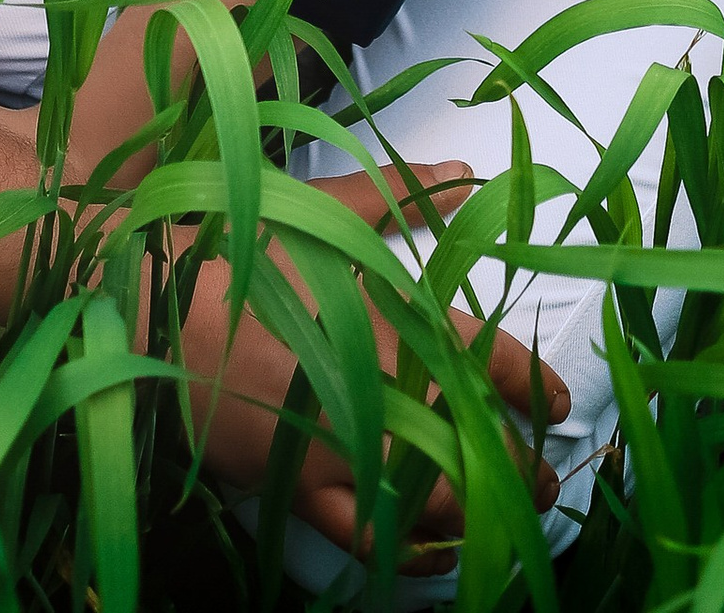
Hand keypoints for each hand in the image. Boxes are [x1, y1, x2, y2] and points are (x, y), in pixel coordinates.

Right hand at [169, 161, 565, 562]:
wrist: (162, 313)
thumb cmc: (247, 256)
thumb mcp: (325, 213)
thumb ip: (399, 195)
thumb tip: (463, 169)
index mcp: (398, 320)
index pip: (493, 362)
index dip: (537, 388)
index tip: (561, 405)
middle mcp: (385, 390)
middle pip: (480, 445)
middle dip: (523, 469)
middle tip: (544, 480)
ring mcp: (347, 446)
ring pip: (438, 502)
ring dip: (482, 515)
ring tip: (504, 521)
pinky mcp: (306, 488)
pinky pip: (373, 539)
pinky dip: (412, 553)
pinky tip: (435, 553)